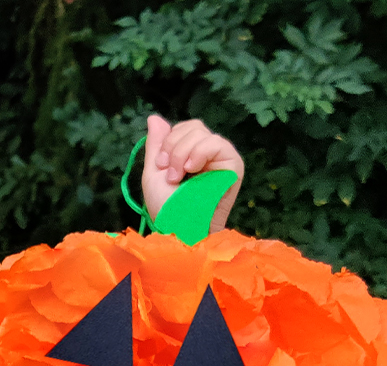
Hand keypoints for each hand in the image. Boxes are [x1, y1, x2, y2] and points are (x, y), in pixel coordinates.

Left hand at [141, 115, 244, 233]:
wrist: (178, 227)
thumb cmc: (166, 208)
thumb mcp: (154, 172)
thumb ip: (156, 145)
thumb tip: (154, 117)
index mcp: (190, 154)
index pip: (183, 128)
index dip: (168, 141)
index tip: (160, 165)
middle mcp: (208, 154)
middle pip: (193, 126)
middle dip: (174, 147)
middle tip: (170, 174)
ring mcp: (221, 159)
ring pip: (202, 133)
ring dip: (182, 153)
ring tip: (179, 176)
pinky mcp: (233, 166)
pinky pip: (217, 143)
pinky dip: (200, 153)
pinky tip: (192, 169)